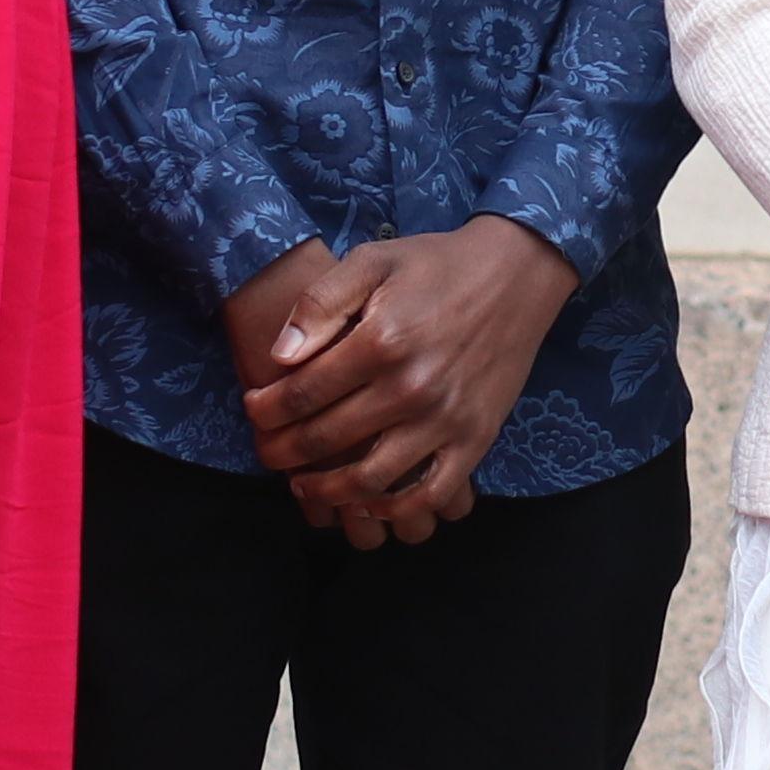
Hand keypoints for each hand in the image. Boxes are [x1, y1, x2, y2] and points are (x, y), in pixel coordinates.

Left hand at [229, 219, 579, 546]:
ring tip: (303, 484)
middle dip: (283, 452)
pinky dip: (395, 508)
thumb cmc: (436, 266)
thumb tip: (279, 356)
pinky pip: (431, 494)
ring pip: (371, 479)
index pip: (302, 394)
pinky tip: (368, 501)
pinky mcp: (476, 439)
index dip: (266, 409)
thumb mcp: (372, 261)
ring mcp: (446, 420)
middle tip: (267, 452)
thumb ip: (320, 303)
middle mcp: (413, 388)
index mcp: (382, 341)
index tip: (252, 410)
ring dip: (327, 491)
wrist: (517, 274)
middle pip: (327, 440)